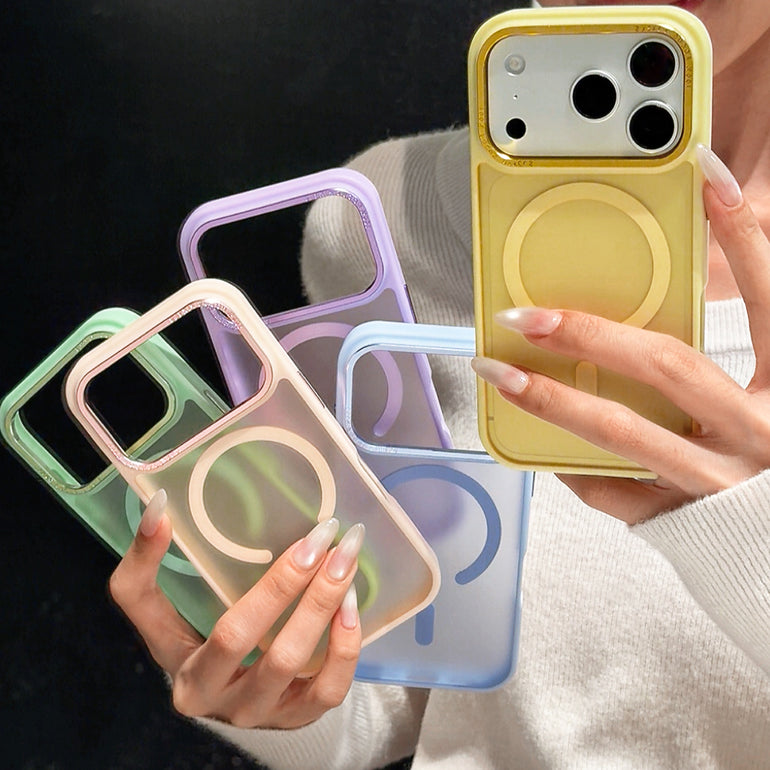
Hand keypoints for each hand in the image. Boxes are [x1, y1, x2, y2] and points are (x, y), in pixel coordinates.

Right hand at [109, 490, 363, 727]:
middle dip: (283, 580)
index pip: (150, 607)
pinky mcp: (298, 719)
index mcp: (174, 662)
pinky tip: (351, 605)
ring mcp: (256, 712)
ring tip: (344, 559)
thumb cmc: (204, 643)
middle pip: (239, 636)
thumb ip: (156, 567)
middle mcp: (210, 696)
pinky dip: (344, 645)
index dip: (149, 558)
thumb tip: (160, 506)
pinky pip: (328, 689)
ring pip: (288, 660)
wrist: (241, 700)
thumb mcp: (173, 614)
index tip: (165, 507)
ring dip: (321, 603)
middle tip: (320, 532)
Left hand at [472, 147, 769, 523]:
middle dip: (589, 333)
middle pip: (667, 366)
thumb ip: (738, 359)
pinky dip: (570, 465)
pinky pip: (613, 490)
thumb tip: (664, 309)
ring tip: (500, 372)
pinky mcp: (680, 522)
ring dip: (551, 399)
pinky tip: (533, 444)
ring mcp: (714, 484)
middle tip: (527, 312)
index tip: (703, 174)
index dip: (742, 232)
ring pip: (622, 433)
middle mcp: (757, 436)